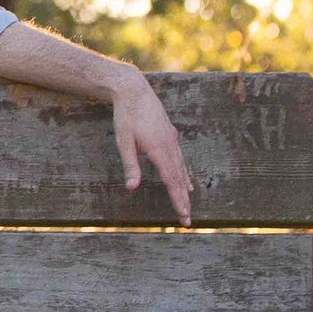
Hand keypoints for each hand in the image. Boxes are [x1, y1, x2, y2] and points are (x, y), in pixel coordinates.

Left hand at [114, 73, 192, 223]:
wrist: (134, 91)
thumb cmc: (126, 116)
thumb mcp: (123, 141)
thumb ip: (130, 165)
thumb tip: (132, 188)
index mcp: (159, 150)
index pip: (171, 181)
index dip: (178, 200)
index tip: (183, 216)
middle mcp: (170, 147)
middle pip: (179, 179)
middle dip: (183, 201)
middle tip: (187, 221)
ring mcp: (172, 141)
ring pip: (181, 169)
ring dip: (184, 189)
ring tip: (188, 205)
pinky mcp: (170, 136)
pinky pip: (180, 159)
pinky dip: (183, 173)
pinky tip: (186, 181)